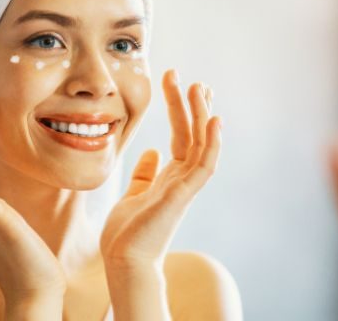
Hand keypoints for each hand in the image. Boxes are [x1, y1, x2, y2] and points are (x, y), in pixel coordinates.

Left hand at [100, 70, 221, 265]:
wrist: (123, 260)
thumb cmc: (127, 234)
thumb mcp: (133, 195)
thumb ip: (145, 174)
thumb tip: (152, 153)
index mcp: (171, 178)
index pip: (182, 136)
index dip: (181, 109)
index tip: (177, 83)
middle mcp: (182, 179)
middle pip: (193, 134)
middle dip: (191, 105)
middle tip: (187, 78)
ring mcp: (186, 187)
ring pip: (202, 144)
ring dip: (201, 115)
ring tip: (199, 87)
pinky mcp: (184, 195)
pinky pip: (204, 165)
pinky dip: (212, 142)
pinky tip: (213, 119)